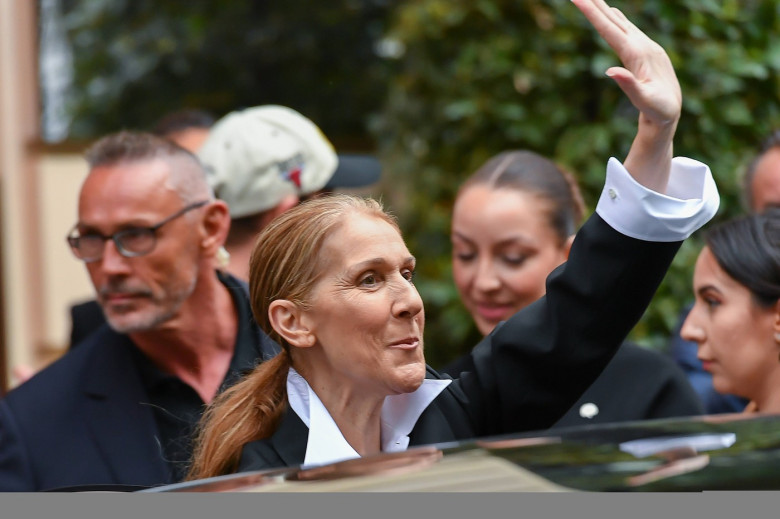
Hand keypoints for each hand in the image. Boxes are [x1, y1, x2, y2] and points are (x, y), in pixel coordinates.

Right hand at [573, 0, 679, 191]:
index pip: (610, 30)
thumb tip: (610, 71)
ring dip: (605, 9)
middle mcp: (643, 45)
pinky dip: (617, 19)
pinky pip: (628, 30)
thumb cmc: (659, 109)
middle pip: (615, 21)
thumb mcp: (644, 100)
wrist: (673, 112)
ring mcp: (647, 46)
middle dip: (596, 5)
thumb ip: (629, 85)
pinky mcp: (647, 51)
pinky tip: (613, 13)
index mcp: (638, 54)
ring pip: (622, 23)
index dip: (593, 15)